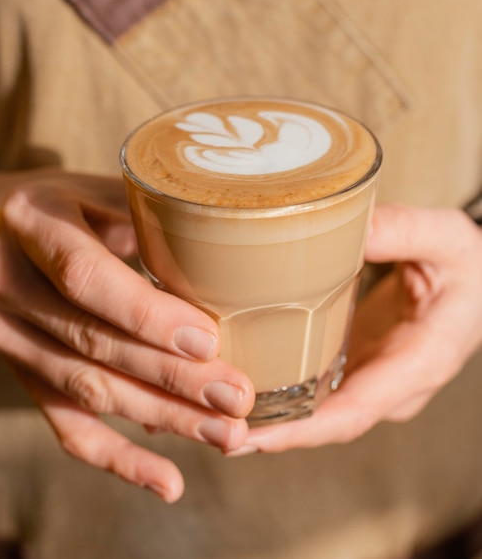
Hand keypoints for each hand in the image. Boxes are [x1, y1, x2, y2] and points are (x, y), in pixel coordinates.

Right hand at [0, 169, 253, 500]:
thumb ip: (154, 223)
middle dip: (170, 379)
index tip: (207, 342)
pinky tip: (168, 480)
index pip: (86, 278)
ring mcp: (7, 334)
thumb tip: (231, 271)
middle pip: (93, 344)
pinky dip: (118, 457)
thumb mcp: (103, 190)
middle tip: (236, 400)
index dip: (145, 315)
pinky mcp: (21, 371)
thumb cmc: (70, 202)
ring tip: (224, 435)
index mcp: (35, 222)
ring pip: (87, 389)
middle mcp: (7, 282)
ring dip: (160, 418)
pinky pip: (64, 423)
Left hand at [233, 204, 481, 453]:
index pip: (355, 412)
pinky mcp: (357, 365)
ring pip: (315, 412)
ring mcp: (373, 380)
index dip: (301, 430)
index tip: (252, 437)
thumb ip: (399, 230)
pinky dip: (276, 394)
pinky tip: (235, 382)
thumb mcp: (442, 238)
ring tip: (209, 413)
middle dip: (268, 432)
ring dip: (265, 419)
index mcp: (418, 362)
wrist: (476, 282)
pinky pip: (315, 389)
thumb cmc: (466, 264)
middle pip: (324, 423)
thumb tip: (342, 225)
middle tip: (208, 426)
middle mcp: (392, 386)